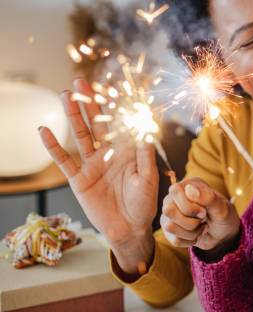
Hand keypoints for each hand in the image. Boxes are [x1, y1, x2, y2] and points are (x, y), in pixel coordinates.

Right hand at [39, 79, 158, 273]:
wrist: (130, 229)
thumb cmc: (143, 204)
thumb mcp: (147, 178)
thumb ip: (145, 155)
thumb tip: (146, 130)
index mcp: (126, 151)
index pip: (118, 124)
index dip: (113, 106)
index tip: (109, 86)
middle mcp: (107, 154)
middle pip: (96, 123)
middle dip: (89, 103)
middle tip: (80, 82)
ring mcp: (91, 165)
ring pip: (80, 135)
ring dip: (72, 116)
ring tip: (65, 96)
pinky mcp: (79, 179)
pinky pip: (64, 160)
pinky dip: (54, 146)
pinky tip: (45, 131)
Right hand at [160, 177, 239, 251]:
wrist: (224, 234)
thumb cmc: (223, 216)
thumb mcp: (222, 208)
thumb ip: (208, 197)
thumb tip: (189, 188)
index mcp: (187, 186)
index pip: (175, 192)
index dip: (190, 206)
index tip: (204, 212)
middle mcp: (174, 198)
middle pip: (169, 210)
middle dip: (191, 221)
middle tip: (203, 220)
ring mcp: (169, 215)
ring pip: (169, 226)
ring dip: (191, 232)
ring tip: (201, 227)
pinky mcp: (169, 231)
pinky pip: (174, 240)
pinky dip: (190, 240)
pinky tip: (196, 235)